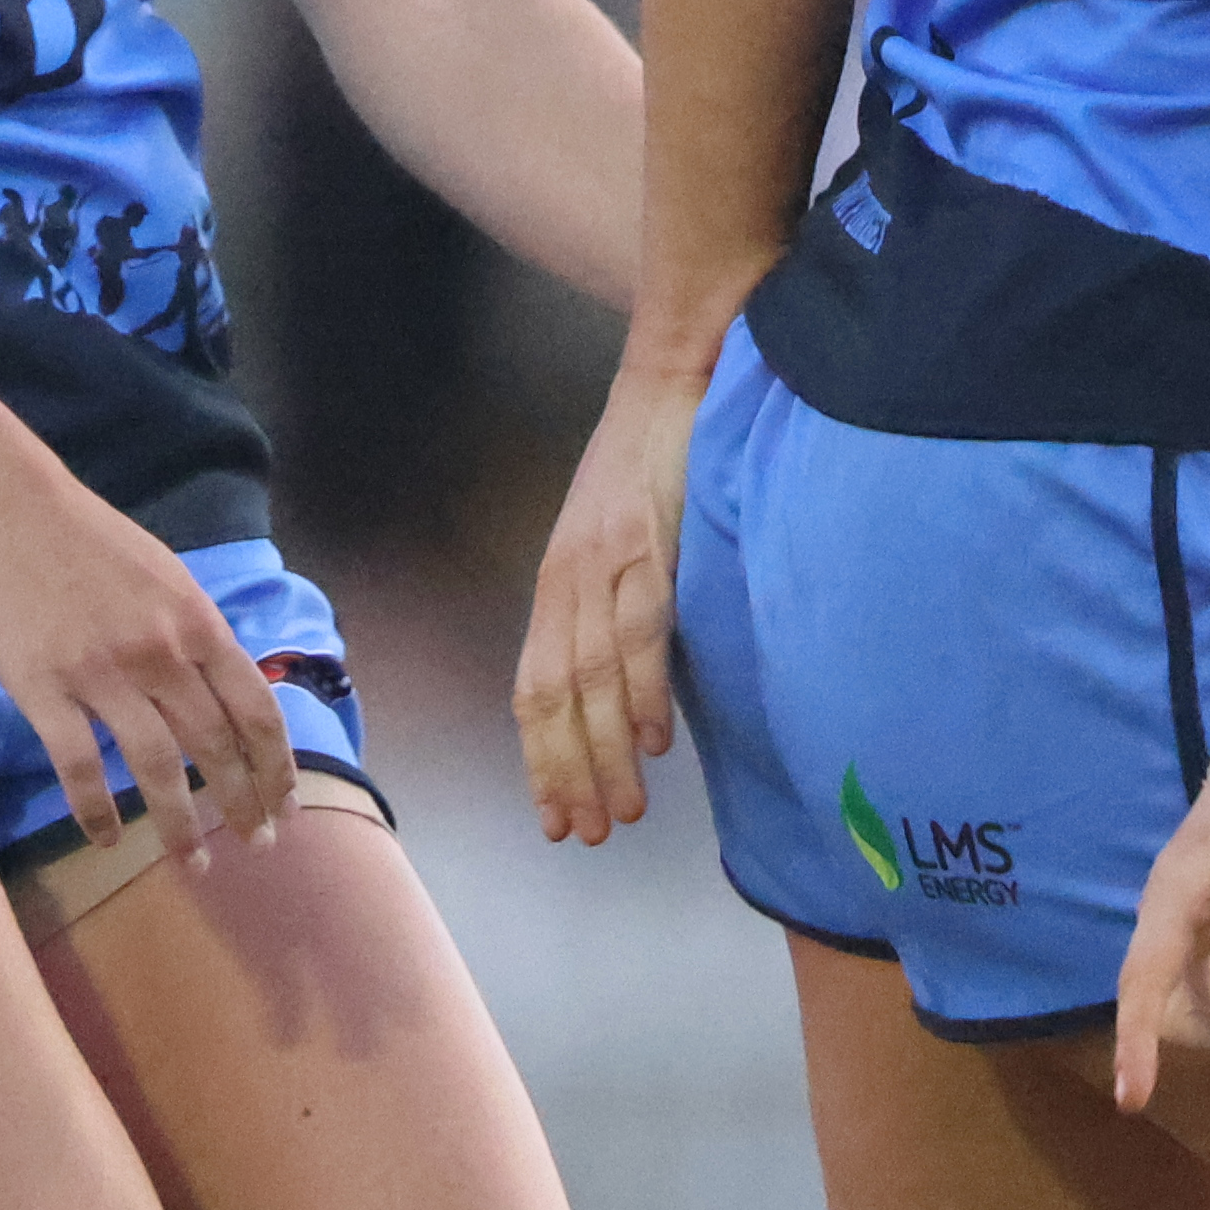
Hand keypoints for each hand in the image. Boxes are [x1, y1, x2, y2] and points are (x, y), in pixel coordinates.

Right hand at [0, 479, 287, 862]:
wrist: (12, 512)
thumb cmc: (94, 544)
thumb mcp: (171, 578)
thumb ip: (200, 636)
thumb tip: (231, 693)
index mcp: (198, 625)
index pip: (256, 710)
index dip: (277, 766)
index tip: (286, 805)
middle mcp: (161, 654)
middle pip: (216, 746)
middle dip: (242, 804)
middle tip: (255, 844)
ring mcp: (102, 674)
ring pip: (156, 766)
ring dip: (179, 823)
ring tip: (192, 861)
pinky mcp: (45, 689)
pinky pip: (78, 766)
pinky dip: (96, 811)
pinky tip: (107, 838)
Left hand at [514, 359, 707, 842]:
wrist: (675, 373)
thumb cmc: (658, 461)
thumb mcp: (622, 541)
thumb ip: (619, 608)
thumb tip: (636, 689)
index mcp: (559, 583)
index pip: (535, 690)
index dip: (543, 759)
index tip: (556, 817)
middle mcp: (568, 578)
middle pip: (555, 697)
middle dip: (566, 775)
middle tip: (585, 835)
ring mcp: (604, 560)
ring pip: (592, 677)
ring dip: (606, 753)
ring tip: (622, 812)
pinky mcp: (647, 541)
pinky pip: (640, 628)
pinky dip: (643, 688)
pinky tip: (652, 740)